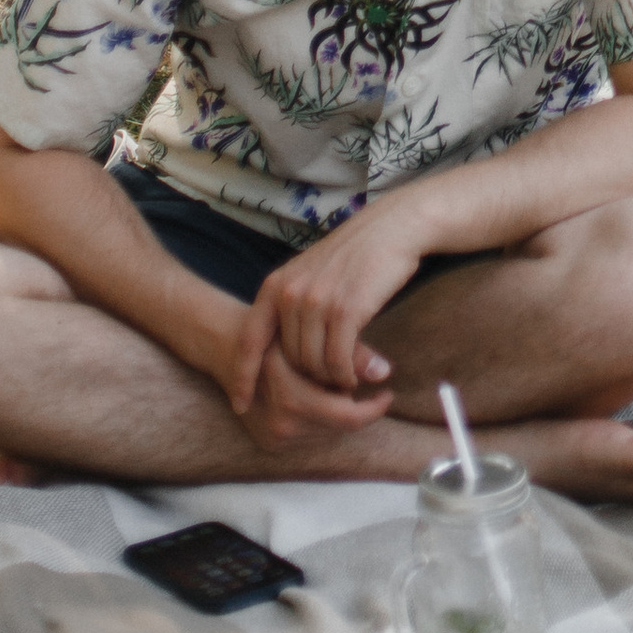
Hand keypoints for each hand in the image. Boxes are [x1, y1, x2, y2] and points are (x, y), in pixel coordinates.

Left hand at [228, 206, 422, 412]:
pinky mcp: (346, 310)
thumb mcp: (310, 273)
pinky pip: (338, 361)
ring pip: (313, 364)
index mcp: (276, 285)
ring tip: (343, 380)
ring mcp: (317, 302)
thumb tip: (286, 357)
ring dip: (329, 378)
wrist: (392, 227)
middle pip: (288, 359)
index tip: (240, 405)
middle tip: (325, 386)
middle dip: (306, 377)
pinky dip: (346, 375)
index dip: (243, 376)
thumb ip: (293, 306)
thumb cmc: (354, 254)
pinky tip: (355, 376)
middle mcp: (291, 294)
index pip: (250, 340)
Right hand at [231, 333, 397, 457]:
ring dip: (337, 412)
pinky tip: (316, 397)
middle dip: (355, 408)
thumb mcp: (316, 333)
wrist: (229, 348)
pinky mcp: (269, 444)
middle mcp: (280, 422)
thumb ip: (351, 352)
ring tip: (328, 385)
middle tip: (362, 386)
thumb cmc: (278, 330)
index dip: (373, 408)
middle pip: (339, 427)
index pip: (347, 416)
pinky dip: (320, 419)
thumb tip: (386, 373)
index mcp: (291, 394)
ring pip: (327, 433)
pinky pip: (310, 437)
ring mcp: (272, 437)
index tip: (388, 393)